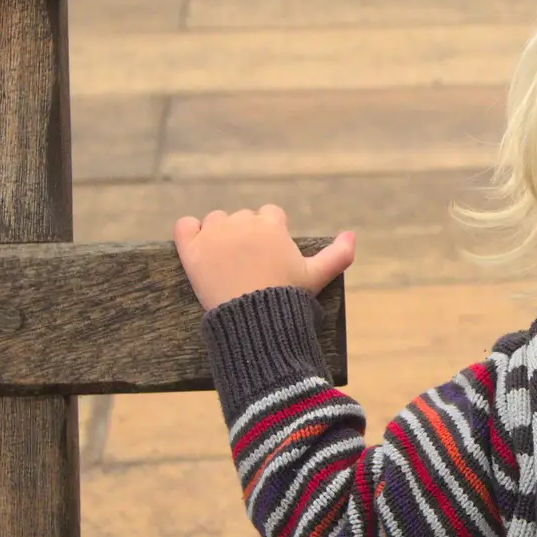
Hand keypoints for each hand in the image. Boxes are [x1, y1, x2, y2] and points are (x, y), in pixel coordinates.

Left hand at [173, 205, 354, 310]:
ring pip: (216, 221)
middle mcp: (242, 222)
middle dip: (246, 236)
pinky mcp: (191, 248)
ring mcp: (215, 234)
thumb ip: (338, 254)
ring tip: (225, 262)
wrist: (254, 320)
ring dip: (220, 235)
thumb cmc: (287, 298)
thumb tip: (352, 235)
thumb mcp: (317, 277)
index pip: (270, 216)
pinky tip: (198, 246)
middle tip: (249, 265)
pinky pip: (184, 225)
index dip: (272, 235)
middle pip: (243, 218)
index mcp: (271, 225)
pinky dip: (189, 231)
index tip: (270, 256)